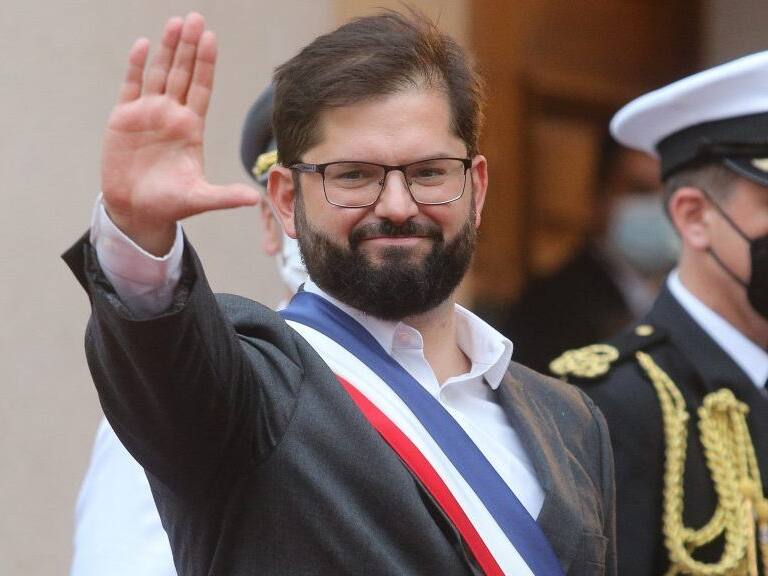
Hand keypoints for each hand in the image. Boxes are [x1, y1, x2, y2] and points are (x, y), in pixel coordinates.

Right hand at [101, 13, 258, 254]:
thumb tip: (255, 201)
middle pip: (182, 74)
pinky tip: (144, 45)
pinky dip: (137, 66)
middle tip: (196, 18)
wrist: (136, 211)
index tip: (211, 39)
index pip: (201, 88)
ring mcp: (148, 114)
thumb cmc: (170, 204)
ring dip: (167, 49)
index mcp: (191, 128)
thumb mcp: (200, 199)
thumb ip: (225, 197)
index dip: (206, 64)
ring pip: (159, 74)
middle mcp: (171, 115)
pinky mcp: (123, 118)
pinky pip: (131, 86)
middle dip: (189, 47)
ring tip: (175, 22)